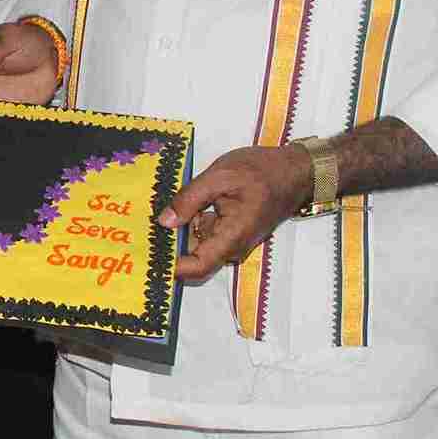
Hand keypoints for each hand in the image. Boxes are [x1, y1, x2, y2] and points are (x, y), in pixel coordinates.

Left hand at [157, 145, 310, 281]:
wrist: (295, 171)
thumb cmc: (261, 171)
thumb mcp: (220, 176)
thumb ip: (190, 199)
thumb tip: (163, 222)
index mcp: (232, 236)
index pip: (198, 267)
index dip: (171, 267)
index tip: (148, 255)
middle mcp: (232, 246)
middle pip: (193, 256)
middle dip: (170, 243)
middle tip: (143, 227)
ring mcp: (233, 240)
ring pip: (198, 243)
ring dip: (180, 229)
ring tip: (158, 208)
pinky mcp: (232, 231)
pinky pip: (206, 233)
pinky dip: (192, 221)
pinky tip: (181, 203)